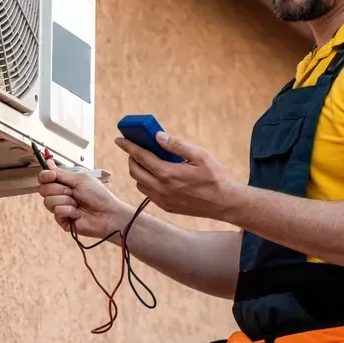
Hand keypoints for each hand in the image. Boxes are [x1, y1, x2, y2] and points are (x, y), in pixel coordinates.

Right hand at [38, 162, 134, 240]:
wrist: (107, 214)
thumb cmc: (99, 195)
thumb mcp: (80, 179)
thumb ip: (62, 173)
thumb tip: (49, 164)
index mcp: (64, 183)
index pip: (44, 178)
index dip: (45, 176)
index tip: (52, 176)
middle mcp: (60, 195)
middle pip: (43, 189)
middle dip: (59, 189)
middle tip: (72, 192)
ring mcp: (60, 207)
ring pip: (48, 202)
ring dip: (65, 200)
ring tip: (77, 204)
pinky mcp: (62, 220)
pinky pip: (57, 212)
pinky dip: (69, 211)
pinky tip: (78, 213)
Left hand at [115, 132, 233, 219]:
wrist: (223, 203)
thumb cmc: (214, 177)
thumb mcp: (200, 155)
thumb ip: (177, 145)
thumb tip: (158, 136)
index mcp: (168, 173)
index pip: (140, 156)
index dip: (128, 146)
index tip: (119, 139)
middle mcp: (161, 188)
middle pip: (135, 171)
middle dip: (131, 158)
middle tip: (135, 149)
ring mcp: (162, 200)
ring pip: (139, 183)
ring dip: (138, 171)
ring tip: (147, 161)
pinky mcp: (166, 207)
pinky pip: (148, 193)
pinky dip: (146, 182)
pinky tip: (156, 175)